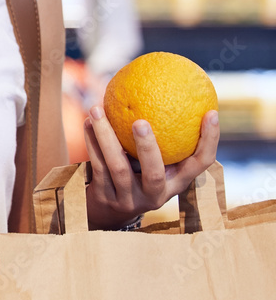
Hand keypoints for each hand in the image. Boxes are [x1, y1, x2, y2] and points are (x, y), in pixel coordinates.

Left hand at [83, 104, 219, 228]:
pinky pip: (97, 165)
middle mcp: (155, 195)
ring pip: (117, 167)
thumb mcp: (157, 162)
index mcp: (176, 183)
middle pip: (154, 173)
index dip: (210, 141)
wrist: (107, 211)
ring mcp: (129, 198)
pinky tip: (88, 121)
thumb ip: (166, 137)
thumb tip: (171, 88)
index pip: (201, 164)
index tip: (211, 112)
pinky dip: (92, 141)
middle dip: (148, 148)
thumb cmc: (137, 173)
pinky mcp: (105, 196)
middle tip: (140, 121)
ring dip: (106, 136)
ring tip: (97, 108)